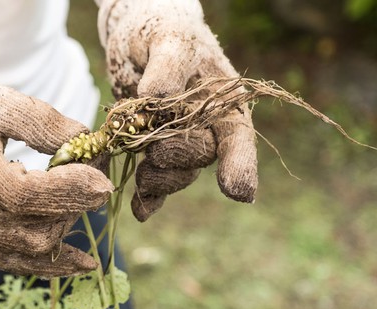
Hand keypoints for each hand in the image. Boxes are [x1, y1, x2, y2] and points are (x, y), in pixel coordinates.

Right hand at [0, 73, 112, 277]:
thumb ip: (42, 121)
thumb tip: (85, 142)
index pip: (26, 196)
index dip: (69, 191)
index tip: (101, 180)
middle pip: (35, 229)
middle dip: (75, 206)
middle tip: (93, 175)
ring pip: (31, 251)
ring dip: (68, 228)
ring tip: (82, 198)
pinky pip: (17, 264)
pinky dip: (52, 266)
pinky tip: (83, 262)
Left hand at [96, 0, 257, 220]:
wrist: (136, 38)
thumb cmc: (161, 30)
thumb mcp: (167, 39)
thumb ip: (168, 67)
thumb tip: (157, 99)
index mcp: (223, 101)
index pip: (237, 137)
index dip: (239, 164)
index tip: (236, 191)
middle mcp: (205, 126)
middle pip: (199, 157)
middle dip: (178, 159)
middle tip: (155, 153)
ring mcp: (177, 140)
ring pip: (175, 172)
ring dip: (158, 180)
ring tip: (142, 179)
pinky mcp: (150, 148)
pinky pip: (153, 180)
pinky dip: (147, 197)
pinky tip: (140, 210)